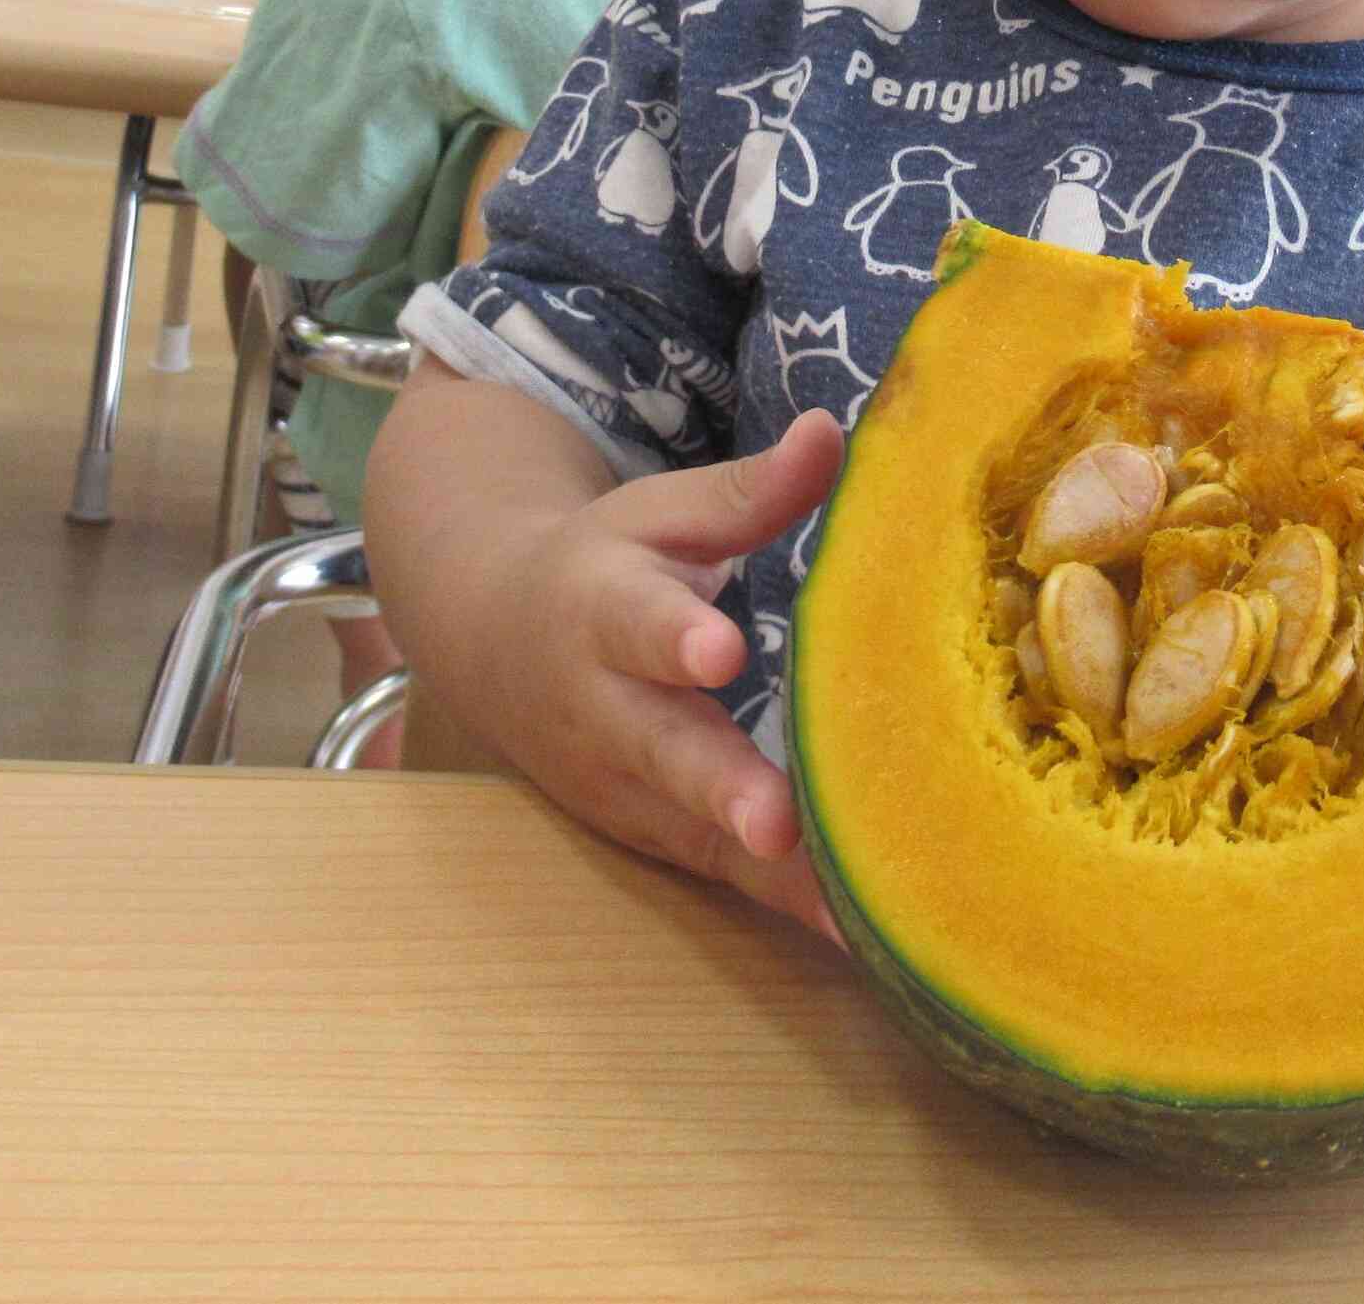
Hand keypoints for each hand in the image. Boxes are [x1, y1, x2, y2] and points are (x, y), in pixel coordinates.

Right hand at [482, 412, 845, 941]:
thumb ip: (749, 489)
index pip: (638, 624)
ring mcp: (628, 789)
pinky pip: (730, 876)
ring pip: (700, 834)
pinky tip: (867, 932)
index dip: (676, 638)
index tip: (719, 650)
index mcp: (605, 611)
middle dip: (721, 789)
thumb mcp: (662, 515)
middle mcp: (608, 712)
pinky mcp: (660, 840)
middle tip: (773, 823)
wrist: (496, 644)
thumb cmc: (606, 566)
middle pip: (665, 753)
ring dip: (771, 873)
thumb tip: (831, 431)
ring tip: (849, 909)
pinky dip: (790, 907)